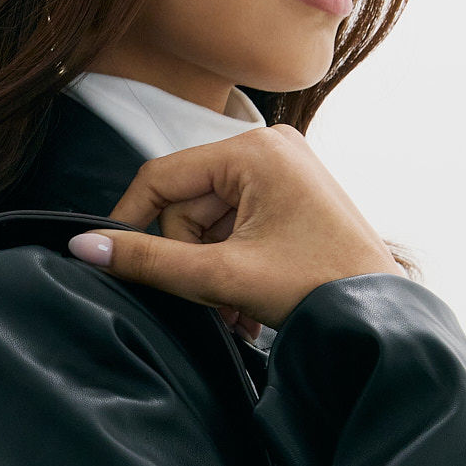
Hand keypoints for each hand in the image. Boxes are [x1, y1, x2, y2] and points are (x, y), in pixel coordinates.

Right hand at [65, 124, 404, 330]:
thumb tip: (84, 247)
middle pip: (187, 202)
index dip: (130, 221)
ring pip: (209, 220)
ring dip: (211, 269)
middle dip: (190, 257)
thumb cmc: (319, 289)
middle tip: (214, 300)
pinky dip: (232, 263)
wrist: (381, 318)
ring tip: (235, 309)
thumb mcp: (222, 276)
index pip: (162, 177)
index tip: (113, 261)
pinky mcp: (292, 196)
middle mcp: (271, 147)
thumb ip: (150, 261)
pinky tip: (246, 300)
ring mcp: (284, 170)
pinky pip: (236, 224)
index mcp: (255, 150)